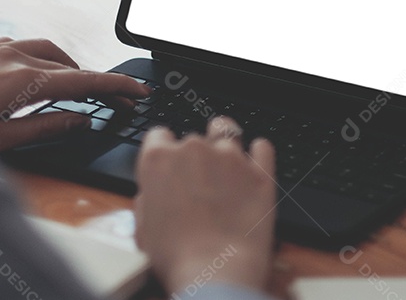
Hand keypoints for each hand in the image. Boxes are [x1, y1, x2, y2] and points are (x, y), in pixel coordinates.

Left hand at [0, 37, 150, 151]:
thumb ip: (45, 127)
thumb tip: (80, 119)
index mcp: (20, 80)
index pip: (82, 80)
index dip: (114, 86)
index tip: (137, 92)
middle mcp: (8, 55)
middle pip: (67, 62)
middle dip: (92, 79)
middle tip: (111, 101)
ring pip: (44, 50)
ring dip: (66, 67)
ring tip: (76, 92)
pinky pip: (19, 46)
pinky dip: (39, 60)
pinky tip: (34, 78)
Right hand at [133, 117, 276, 295]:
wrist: (216, 273)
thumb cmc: (176, 256)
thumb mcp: (142, 227)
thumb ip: (148, 197)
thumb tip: (155, 192)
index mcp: (158, 159)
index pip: (158, 135)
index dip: (164, 150)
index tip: (170, 162)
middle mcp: (193, 149)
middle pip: (193, 138)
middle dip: (194, 156)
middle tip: (198, 183)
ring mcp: (230, 158)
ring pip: (227, 132)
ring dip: (224, 145)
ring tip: (226, 164)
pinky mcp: (260, 172)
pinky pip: (263, 147)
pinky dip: (259, 151)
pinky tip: (256, 159)